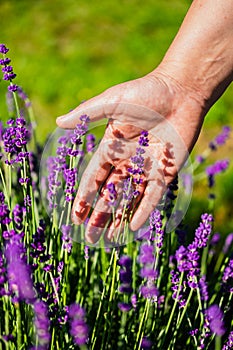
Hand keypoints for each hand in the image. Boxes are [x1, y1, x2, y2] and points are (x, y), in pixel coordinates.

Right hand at [56, 68, 204, 243]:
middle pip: (110, 194)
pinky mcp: (166, 171)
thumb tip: (59, 122)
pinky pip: (153, 195)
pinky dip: (143, 210)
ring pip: (130, 199)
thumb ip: (87, 114)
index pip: (94, 178)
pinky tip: (133, 226)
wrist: (180, 91)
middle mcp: (128, 161)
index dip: (84, 198)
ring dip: (119, 218)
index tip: (75, 216)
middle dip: (99, 215)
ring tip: (109, 239)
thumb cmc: (145, 92)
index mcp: (112, 147)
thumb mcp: (112, 102)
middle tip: (89, 237)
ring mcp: (147, 168)